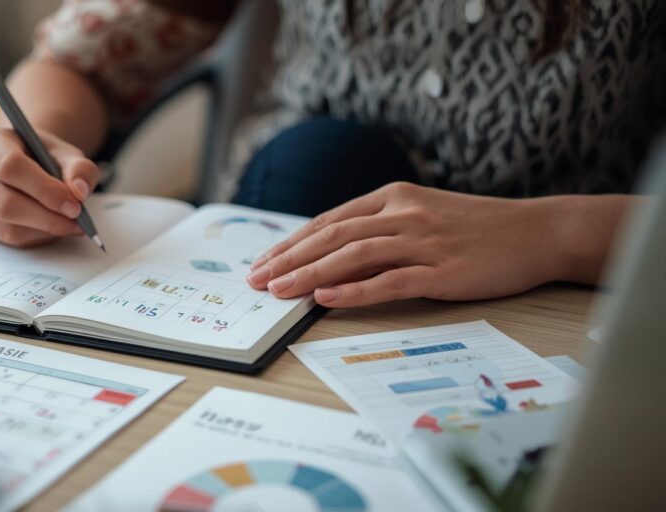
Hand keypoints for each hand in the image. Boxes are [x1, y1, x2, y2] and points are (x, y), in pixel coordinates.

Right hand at [0, 128, 99, 246]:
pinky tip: (52, 228)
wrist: (25, 161)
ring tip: (70, 225)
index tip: (74, 205)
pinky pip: (6, 239)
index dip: (44, 189)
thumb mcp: (65, 153)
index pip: (10, 167)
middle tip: (76, 221)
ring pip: (5, 226)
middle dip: (46, 217)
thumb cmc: (42, 155)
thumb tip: (78, 192)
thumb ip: (78, 168)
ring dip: (43, 231)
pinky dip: (35, 237)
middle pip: (4, 203)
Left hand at [246, 182, 564, 307]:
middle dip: (289, 259)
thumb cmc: (477, 228)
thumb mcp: (423, 214)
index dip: (291, 243)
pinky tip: (327, 298)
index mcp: (394, 198)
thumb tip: (332, 254)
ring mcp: (424, 241)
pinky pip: (390, 281)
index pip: (329, 221)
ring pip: (354, 256)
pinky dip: (355, 290)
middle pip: (332, 236)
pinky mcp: (443, 269)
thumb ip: (381, 228)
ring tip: (279, 290)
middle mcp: (403, 214)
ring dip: (310, 273)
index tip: (263, 263)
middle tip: (257, 280)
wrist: (538, 231)